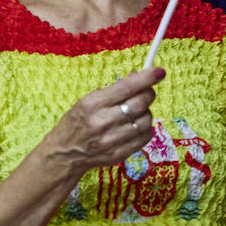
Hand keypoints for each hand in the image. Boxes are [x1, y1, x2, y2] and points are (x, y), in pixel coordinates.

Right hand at [41, 68, 163, 176]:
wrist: (66, 153)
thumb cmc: (77, 122)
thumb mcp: (88, 100)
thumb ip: (114, 90)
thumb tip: (138, 77)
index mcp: (92, 104)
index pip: (126, 87)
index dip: (146, 78)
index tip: (159, 72)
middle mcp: (102, 122)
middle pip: (139, 103)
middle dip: (148, 93)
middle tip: (147, 92)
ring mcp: (112, 140)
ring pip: (145, 120)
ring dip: (147, 112)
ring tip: (138, 111)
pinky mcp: (120, 153)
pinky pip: (145, 137)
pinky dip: (145, 128)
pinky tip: (136, 125)